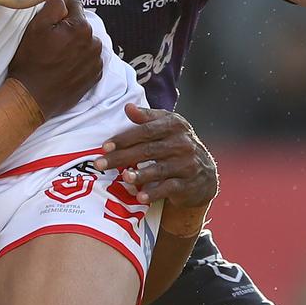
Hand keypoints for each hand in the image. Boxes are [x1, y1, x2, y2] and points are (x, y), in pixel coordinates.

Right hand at [6, 0, 102, 118]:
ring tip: (57, 55)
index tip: (50, 18)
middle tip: (50, 40)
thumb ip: (54, 5)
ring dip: (75, 43)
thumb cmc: (31, 61)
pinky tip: (64, 66)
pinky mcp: (94, 77)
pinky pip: (89, 59)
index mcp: (81, 27)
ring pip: (86, 42)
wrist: (32, 97)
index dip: (60, 9)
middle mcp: (94, 43)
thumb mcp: (36, 27)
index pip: (74, 4)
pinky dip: (79, 59)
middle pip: (81, 24)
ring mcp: (96, 61)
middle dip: (68, 27)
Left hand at [94, 104, 217, 207]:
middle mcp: (183, 143)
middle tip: (101, 164)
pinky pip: (169, 188)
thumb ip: (147, 117)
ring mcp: (188, 164)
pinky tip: (140, 197)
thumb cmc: (177, 144)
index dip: (124, 138)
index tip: (105, 146)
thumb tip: (127, 107)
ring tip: (124, 178)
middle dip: (122, 157)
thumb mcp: (167, 125)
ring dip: (140, 175)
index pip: (146, 131)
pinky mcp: (189, 184)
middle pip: (147, 150)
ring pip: (159, 169)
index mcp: (175, 125)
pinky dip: (154, 192)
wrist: (204, 173)